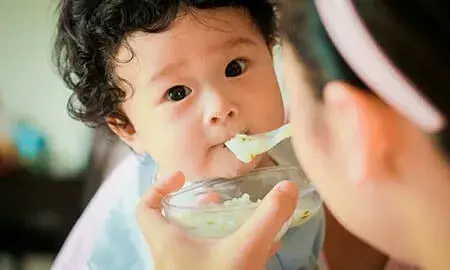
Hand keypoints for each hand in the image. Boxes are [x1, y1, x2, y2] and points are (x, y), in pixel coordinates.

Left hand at [136, 172, 297, 269]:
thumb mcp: (246, 249)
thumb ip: (268, 218)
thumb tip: (288, 187)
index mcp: (168, 242)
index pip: (145, 208)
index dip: (159, 187)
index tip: (183, 178)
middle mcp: (169, 258)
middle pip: (173, 222)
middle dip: (200, 208)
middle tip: (220, 202)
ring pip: (193, 243)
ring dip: (215, 229)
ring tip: (241, 222)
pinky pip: (206, 261)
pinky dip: (225, 250)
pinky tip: (256, 252)